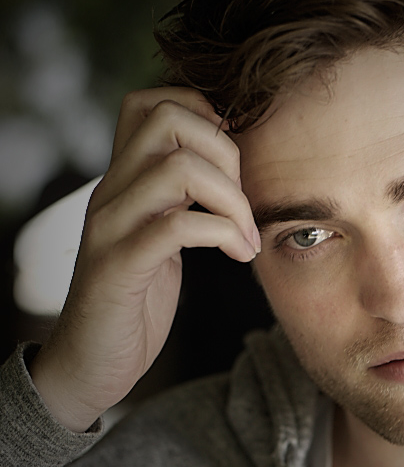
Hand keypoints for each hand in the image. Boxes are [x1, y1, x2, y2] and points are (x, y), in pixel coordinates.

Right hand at [30, 88, 258, 431]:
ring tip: (248, 237)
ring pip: (177, 169)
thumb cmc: (136, 302)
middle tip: (246, 202)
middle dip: (226, 153)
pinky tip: (239, 255)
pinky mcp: (118, 268)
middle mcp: (111, 192)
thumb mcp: (160, 239)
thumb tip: (227, 170)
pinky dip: (223, 234)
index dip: (204, 115)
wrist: (92, 364)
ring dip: (233, 200)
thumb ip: (179, 201)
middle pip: (168, 119)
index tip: (234, 165)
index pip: (151, 102)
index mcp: (123, 180)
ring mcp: (111, 227)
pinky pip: (177, 227)